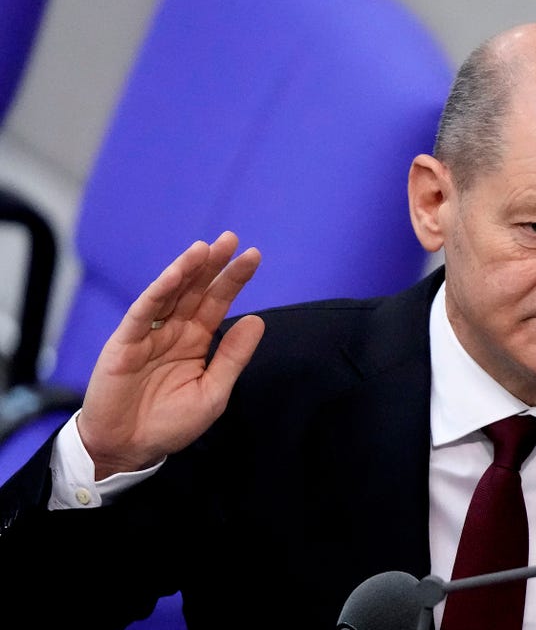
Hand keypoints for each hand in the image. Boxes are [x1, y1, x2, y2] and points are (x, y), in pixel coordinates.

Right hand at [78, 231, 264, 479]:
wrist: (129, 449)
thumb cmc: (171, 423)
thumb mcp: (213, 391)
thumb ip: (233, 356)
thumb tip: (257, 320)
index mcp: (196, 340)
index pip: (217, 302)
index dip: (234, 279)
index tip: (253, 256)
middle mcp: (174, 330)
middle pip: (196, 290)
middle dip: (213, 264)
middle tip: (232, 239)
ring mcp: (149, 334)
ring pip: (170, 293)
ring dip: (187, 269)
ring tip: (206, 248)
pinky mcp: (125, 343)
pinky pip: (144, 312)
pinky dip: (159, 291)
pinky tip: (175, 273)